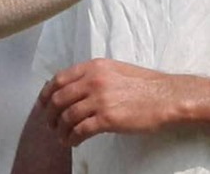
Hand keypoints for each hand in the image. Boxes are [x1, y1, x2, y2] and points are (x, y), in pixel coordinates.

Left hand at [40, 58, 180, 146]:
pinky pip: (80, 130)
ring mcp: (100, 99)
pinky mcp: (107, 118)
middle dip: (50, 114)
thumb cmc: (145, 85)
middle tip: (50, 125)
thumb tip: (74, 87)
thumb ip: (94, 76)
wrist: (166, 97)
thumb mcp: (115, 70)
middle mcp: (93, 80)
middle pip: (58, 98)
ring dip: (60, 129)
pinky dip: (72, 138)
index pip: (59, 79)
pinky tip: (72, 142)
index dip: (46, 94)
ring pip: (67, 116)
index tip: (43, 104)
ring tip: (62, 137)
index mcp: (94, 67)